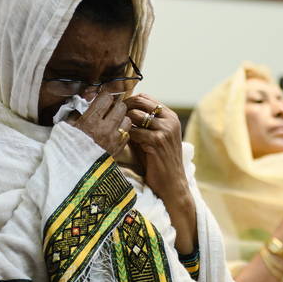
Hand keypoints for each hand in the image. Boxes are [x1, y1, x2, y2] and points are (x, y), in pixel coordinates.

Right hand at [71, 93, 130, 156]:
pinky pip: (127, 135)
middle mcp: (105, 129)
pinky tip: (114, 134)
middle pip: (121, 107)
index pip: (106, 98)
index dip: (103, 97)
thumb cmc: (67, 149)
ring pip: (127, 120)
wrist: (72, 173)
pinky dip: (122, 132)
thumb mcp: (65, 128)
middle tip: (108, 109)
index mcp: (91, 121)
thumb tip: (83, 104)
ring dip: (121, 119)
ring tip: (113, 122)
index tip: (100, 99)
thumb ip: (75, 113)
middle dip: (115, 106)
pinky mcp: (118, 150)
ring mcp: (114, 140)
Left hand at [124, 93, 196, 251]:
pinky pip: (134, 131)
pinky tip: (118, 142)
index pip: (145, 98)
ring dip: (122, 122)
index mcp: (170, 116)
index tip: (115, 108)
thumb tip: (118, 111)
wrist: (172, 184)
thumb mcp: (152, 138)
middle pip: (140, 101)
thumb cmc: (158, 162)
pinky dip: (124, 135)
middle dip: (123, 107)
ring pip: (135, 115)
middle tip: (111, 117)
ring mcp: (165, 129)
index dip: (128, 100)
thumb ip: (140, 124)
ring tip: (113, 130)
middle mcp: (169, 119)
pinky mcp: (157, 141)